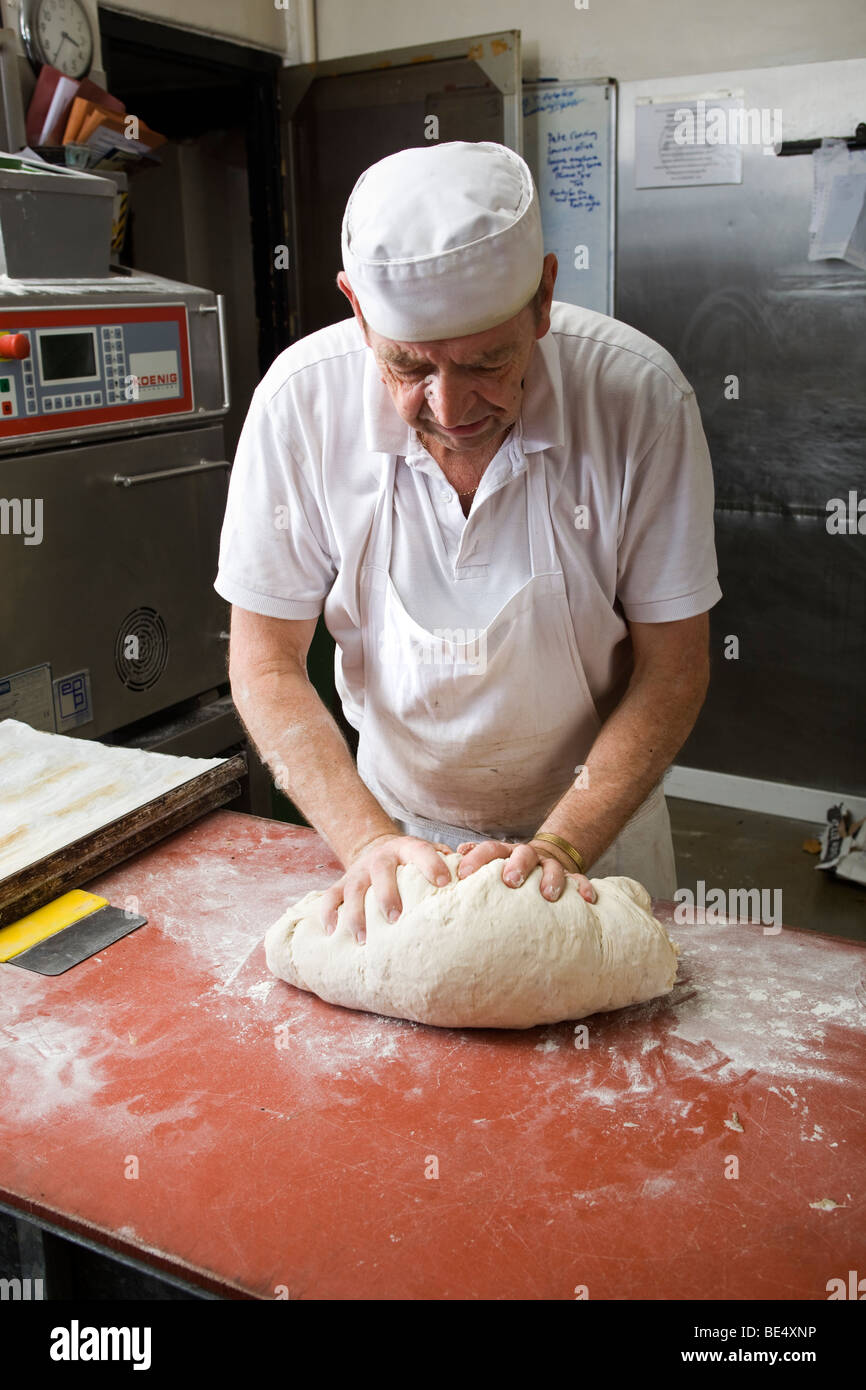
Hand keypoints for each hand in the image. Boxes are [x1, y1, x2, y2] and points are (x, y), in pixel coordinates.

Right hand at [319, 834, 452, 944]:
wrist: (376, 848)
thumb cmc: (413, 861)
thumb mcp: (430, 853)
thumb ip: (449, 861)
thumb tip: (474, 874)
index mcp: (406, 848)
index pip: (420, 851)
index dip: (431, 864)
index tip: (442, 882)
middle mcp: (380, 858)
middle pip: (381, 872)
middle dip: (388, 895)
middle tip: (396, 918)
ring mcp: (358, 871)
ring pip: (354, 890)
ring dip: (356, 914)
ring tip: (363, 938)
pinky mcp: (341, 883)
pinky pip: (330, 897)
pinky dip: (328, 914)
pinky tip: (332, 932)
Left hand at [455, 838, 595, 904]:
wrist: (545, 860)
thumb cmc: (507, 874)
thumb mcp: (490, 869)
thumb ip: (473, 865)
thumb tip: (450, 861)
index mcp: (505, 854)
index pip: (490, 849)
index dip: (477, 858)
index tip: (464, 873)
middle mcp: (527, 856)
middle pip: (523, 854)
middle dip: (517, 866)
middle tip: (510, 881)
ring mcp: (549, 865)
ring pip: (552, 867)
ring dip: (551, 878)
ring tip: (548, 895)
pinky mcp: (570, 877)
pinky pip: (580, 880)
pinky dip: (583, 888)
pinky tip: (587, 899)